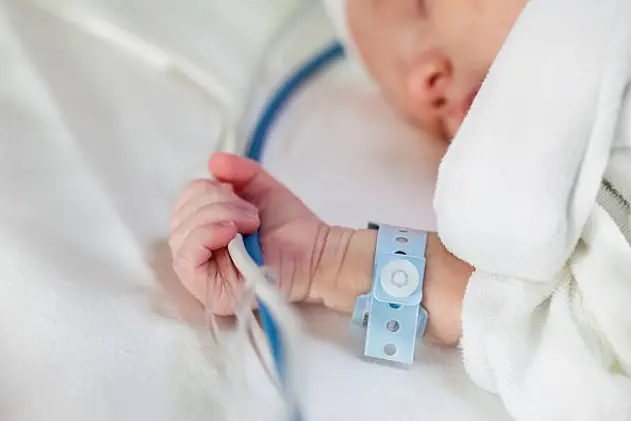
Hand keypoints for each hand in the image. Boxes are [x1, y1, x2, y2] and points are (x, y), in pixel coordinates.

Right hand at [169, 153, 327, 315]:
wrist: (317, 253)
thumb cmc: (291, 227)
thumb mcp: (262, 189)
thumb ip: (239, 171)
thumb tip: (213, 161)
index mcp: (206, 229)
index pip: (182, 204)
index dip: (205, 191)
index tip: (240, 196)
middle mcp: (199, 252)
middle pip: (179, 217)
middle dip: (215, 203)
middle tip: (250, 213)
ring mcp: (202, 275)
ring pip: (181, 235)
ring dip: (216, 217)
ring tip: (250, 223)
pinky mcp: (207, 291)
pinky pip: (186, 258)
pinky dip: (205, 235)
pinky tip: (230, 232)